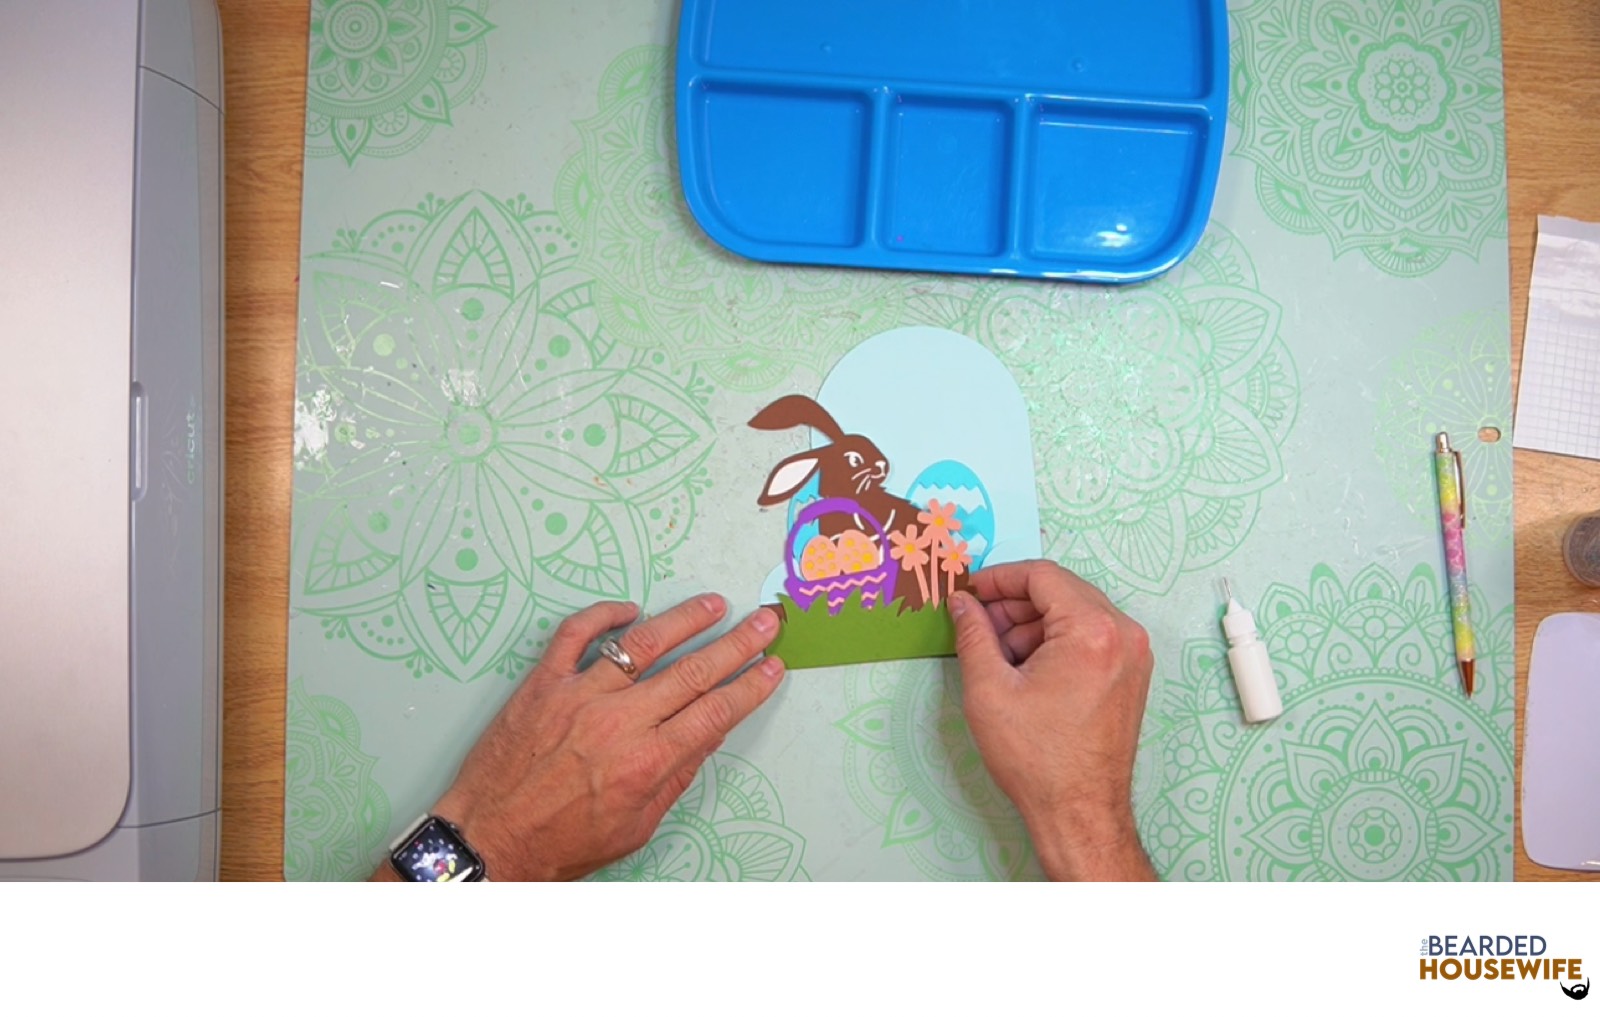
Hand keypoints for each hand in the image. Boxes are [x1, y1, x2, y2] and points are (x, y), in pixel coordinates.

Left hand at [384, 595, 784, 880]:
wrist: (490, 839)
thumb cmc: (561, 843)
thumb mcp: (636, 826)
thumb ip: (676, 776)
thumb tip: (711, 732)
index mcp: (647, 762)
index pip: (716, 712)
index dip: (751, 686)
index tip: (772, 667)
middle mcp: (618, 721)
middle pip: (693, 671)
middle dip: (737, 644)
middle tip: (765, 621)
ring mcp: (578, 696)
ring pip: (643, 643)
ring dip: (685, 619)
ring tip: (713, 605)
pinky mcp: (543, 683)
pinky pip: (575, 634)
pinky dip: (604, 615)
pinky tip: (630, 609)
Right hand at [950, 561, 1155, 880]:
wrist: (1080, 811)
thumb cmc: (1037, 758)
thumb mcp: (989, 690)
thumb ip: (973, 634)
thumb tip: (962, 603)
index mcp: (1092, 630)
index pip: (1041, 575)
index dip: (998, 578)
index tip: (970, 593)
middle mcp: (1124, 633)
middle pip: (1061, 590)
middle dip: (1014, 604)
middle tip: (978, 626)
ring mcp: (1134, 654)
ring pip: (1075, 612)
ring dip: (1033, 624)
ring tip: (999, 657)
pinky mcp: (1132, 674)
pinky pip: (1091, 636)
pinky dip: (1056, 641)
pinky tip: (1026, 670)